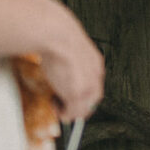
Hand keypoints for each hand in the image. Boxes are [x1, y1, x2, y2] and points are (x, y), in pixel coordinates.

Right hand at [37, 0, 105, 122]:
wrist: (57, 34)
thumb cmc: (58, 36)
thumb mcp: (70, 48)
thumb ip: (71, 58)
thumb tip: (60, 63)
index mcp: (95, 64)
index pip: (94, 86)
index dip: (83, 94)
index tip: (72, 97)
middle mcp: (95, 77)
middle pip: (93, 101)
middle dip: (78, 106)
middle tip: (63, 106)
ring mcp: (87, 87)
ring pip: (83, 110)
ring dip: (70, 112)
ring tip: (56, 105)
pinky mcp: (76, 94)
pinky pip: (72, 113)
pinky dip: (63, 114)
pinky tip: (54, 105)